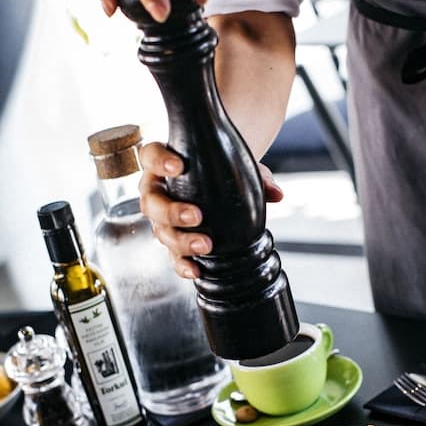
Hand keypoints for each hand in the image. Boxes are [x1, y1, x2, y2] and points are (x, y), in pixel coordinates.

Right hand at [139, 142, 282, 278]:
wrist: (219, 184)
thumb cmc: (221, 169)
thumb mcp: (239, 165)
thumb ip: (257, 175)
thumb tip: (276, 193)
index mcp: (163, 164)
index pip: (150, 155)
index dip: (160, 161)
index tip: (178, 166)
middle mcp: (156, 191)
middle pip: (152, 202)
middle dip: (172, 212)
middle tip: (196, 216)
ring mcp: (162, 218)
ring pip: (160, 231)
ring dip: (181, 241)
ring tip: (205, 245)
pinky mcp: (172, 241)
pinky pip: (172, 256)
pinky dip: (182, 264)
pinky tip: (196, 270)